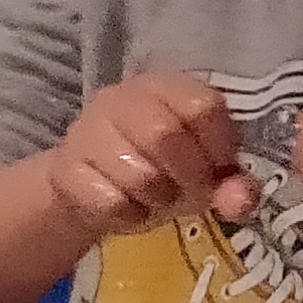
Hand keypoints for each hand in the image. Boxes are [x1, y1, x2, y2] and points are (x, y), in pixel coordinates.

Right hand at [40, 71, 249, 240]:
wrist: (96, 188)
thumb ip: (234, 185)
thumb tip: (239, 202)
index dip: (219, 147)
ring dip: (158, 200)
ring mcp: (85, 131)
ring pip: (138, 174)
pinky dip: (129, 215)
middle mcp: (119, 98)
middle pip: (165, 135)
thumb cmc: (162, 171)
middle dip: (188, 176)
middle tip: (189, 193)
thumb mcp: (205, 173)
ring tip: (156, 199)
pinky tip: (128, 208)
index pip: (202, 106)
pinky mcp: (63, 168)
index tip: (218, 171)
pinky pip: (109, 201)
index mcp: (164, 87)